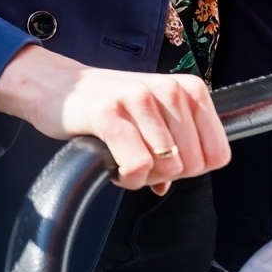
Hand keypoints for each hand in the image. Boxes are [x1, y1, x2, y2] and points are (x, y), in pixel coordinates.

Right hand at [0, 46, 227, 192]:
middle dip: (164, 174)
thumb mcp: (150, 114)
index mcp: (188, 89)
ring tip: (121, 160)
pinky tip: (113, 168)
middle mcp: (169, 90)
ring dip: (142, 176)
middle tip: (137, 161)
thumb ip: (173, 144)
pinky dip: (127, 177)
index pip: (217, 154)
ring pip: (168, 167)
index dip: (191, 169)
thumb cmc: (104, 102)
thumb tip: (170, 185)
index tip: (163, 160)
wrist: (54, 86)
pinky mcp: (109, 113)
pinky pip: (138, 165)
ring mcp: (138, 98)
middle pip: (193, 165)